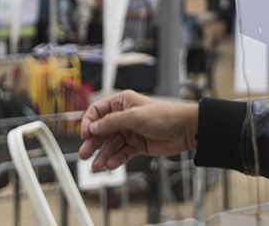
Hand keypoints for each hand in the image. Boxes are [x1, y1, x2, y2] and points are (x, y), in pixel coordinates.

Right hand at [79, 91, 197, 170]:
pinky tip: (109, 165)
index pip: (98, 111)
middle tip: (84, 154)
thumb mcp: (134, 116)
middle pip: (102, 130)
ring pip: (111, 144)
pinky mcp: (137, 145)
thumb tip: (93, 126)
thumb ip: (112, 122)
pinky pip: (122, 153)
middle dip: (93, 143)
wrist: (184, 130)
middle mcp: (124, 117)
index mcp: (122, 102)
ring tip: (96, 166)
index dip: (89, 122)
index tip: (85, 135)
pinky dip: (115, 159)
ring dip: (103, 155)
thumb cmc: (164, 115)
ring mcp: (130, 132)